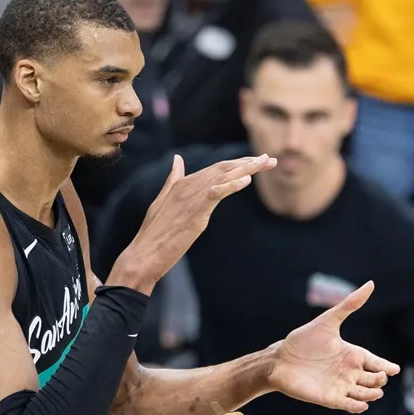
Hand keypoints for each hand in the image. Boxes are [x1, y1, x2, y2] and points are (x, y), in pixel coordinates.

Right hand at [110, 154, 275, 292]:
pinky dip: (231, 185)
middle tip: (270, 160)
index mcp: (181, 184)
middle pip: (223, 168)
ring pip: (223, 177)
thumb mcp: (162, 202)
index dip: (237, 163)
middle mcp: (187, 186)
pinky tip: (247, 180)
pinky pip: (216, 194)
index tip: (257, 161)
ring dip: (247, 169)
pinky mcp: (195, 213)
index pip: (215, 168)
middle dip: (248, 162)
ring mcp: (191, 199)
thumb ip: (173, 180)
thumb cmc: (153, 234)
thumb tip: (177, 160)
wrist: (143, 255)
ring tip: (266, 163)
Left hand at [268, 281, 400, 412]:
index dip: (386, 367)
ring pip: (363, 394)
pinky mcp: (329, 398)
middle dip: (379, 380)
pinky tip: (361, 405)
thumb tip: (371, 283)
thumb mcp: (328, 321)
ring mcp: (340, 386)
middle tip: (380, 377)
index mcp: (351, 354)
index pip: (375, 362)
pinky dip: (356, 406)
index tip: (394, 369)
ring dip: (371, 394)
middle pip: (372, 380)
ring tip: (375, 392)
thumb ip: (349, 305)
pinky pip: (347, 405)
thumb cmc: (303, 340)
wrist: (280, 359)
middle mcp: (348, 371)